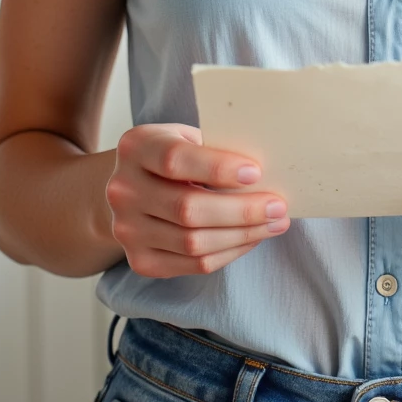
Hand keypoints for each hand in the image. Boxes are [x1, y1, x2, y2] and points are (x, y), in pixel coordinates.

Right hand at [105, 123, 288, 276]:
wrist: (134, 187)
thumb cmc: (175, 155)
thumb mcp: (187, 137)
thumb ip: (215, 147)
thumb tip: (268, 170)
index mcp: (135, 147)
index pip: (175, 160)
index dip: (217, 169)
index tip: (256, 173)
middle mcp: (123, 190)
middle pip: (187, 208)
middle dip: (241, 210)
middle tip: (278, 205)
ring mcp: (127, 229)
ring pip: (193, 242)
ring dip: (242, 235)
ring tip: (275, 223)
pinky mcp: (140, 260)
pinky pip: (193, 265)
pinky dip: (229, 252)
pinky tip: (251, 238)